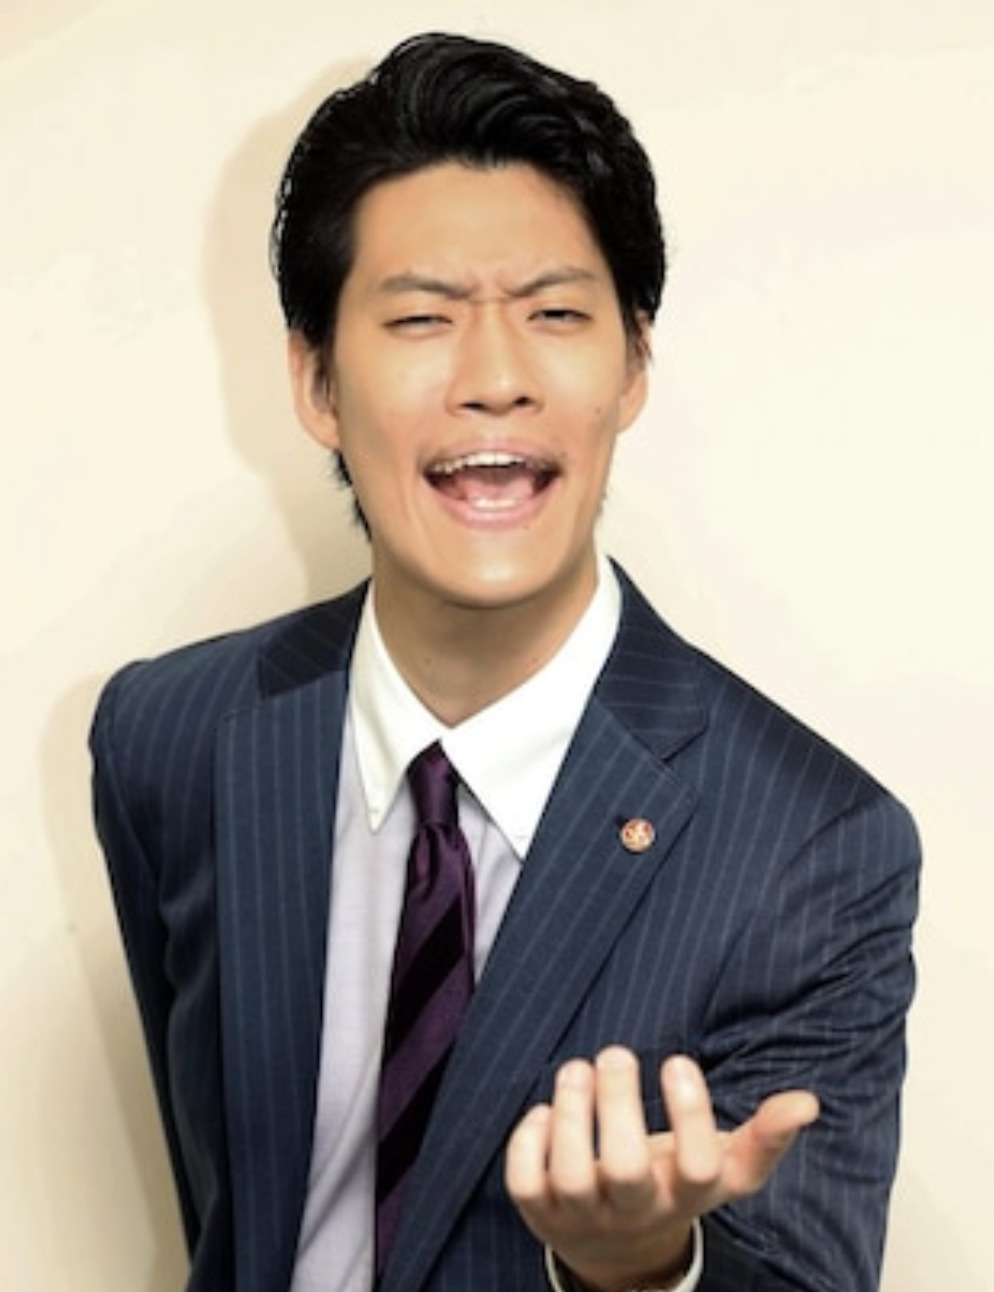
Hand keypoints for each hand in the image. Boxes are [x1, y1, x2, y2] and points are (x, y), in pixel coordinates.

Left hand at [505, 1047, 818, 1291]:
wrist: (620, 1250)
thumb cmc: (675, 1185)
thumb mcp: (723, 1168)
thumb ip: (764, 1136)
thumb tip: (808, 1102)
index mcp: (686, 1195)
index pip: (698, 1166)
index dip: (689, 1113)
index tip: (677, 1061)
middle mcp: (635, 1210)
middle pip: (625, 1170)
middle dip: (617, 1106)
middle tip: (617, 1054)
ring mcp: (583, 1215)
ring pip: (571, 1175)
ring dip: (572, 1114)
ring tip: (578, 1068)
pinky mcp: (538, 1211)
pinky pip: (523, 1182)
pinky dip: (529, 1141)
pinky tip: (546, 1110)